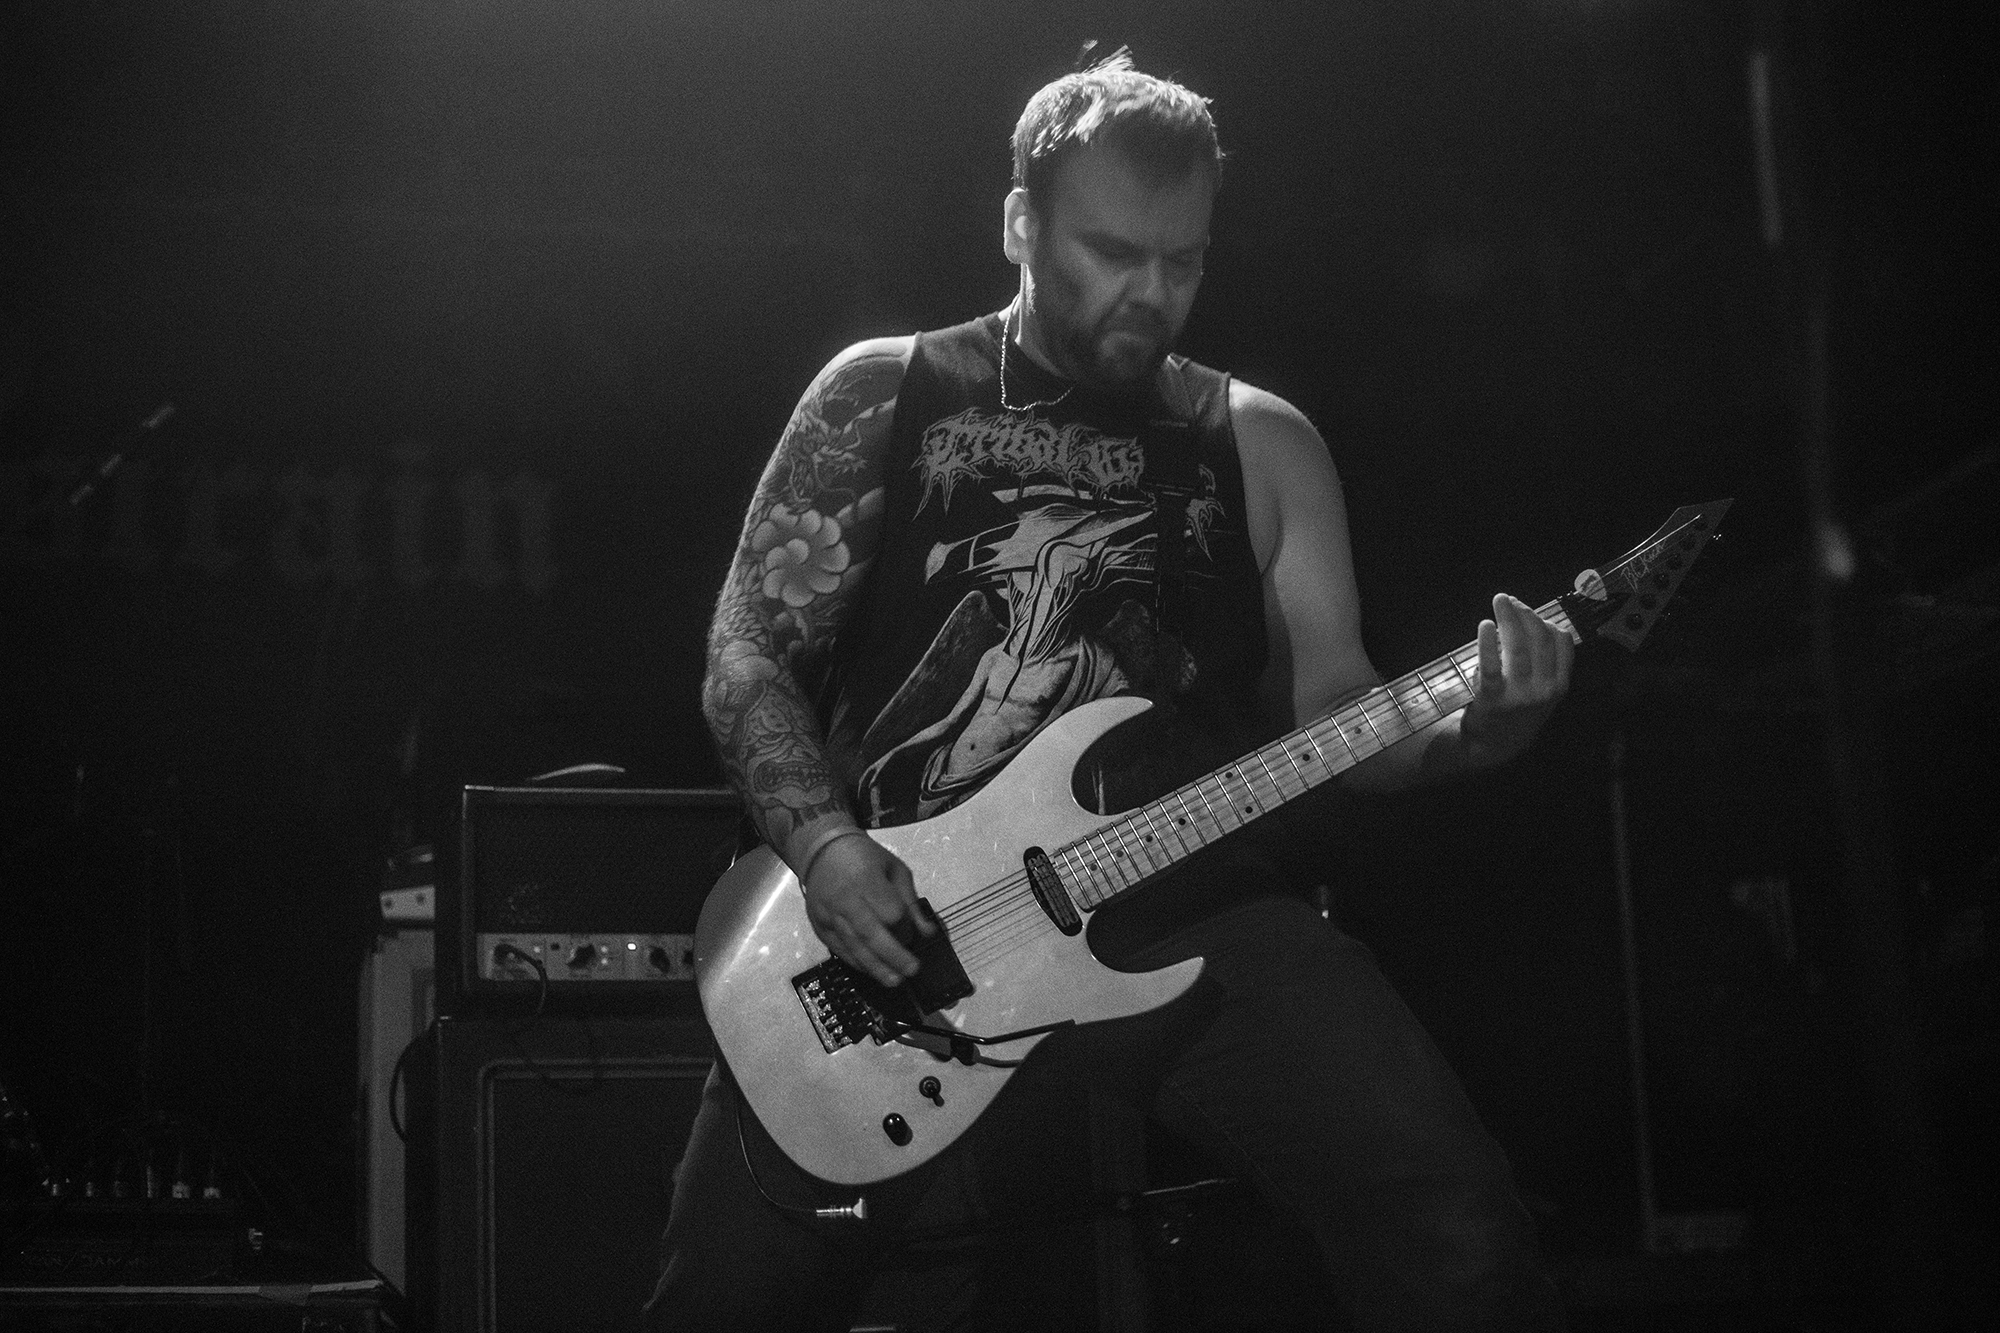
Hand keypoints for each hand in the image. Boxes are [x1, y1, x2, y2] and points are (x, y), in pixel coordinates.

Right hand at [799, 830, 934, 986]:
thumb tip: (927, 933)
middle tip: (911, 971)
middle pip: (871, 934)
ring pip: (854, 946)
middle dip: (893, 956)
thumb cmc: (864, 857)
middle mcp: (845, 899)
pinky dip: (856, 962)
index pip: (890, 913)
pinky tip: (871, 971)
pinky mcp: (818, 926)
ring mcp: (828, 914)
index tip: (912, 935)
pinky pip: (839, 949)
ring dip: (875, 967)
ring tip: (894, 981)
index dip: (904, 927)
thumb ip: (910, 902)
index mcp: (866, 880)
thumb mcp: (894, 869)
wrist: (821, 850)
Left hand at [1462, 593, 1572, 767]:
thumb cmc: (1518, 711)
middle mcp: (1544, 689)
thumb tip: (1535, 621)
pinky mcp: (1493, 698)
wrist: (1495, 747)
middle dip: (1526, 613)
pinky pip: (1491, 665)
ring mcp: (1519, 695)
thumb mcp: (1542, 691)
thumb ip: (1545, 661)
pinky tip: (1484, 625)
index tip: (1529, 610)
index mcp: (1559, 684)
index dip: (1546, 620)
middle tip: (1510, 599)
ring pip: (1518, 647)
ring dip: (1509, 619)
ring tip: (1500, 600)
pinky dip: (1488, 642)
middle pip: (1540, 640)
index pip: (1562, 642)